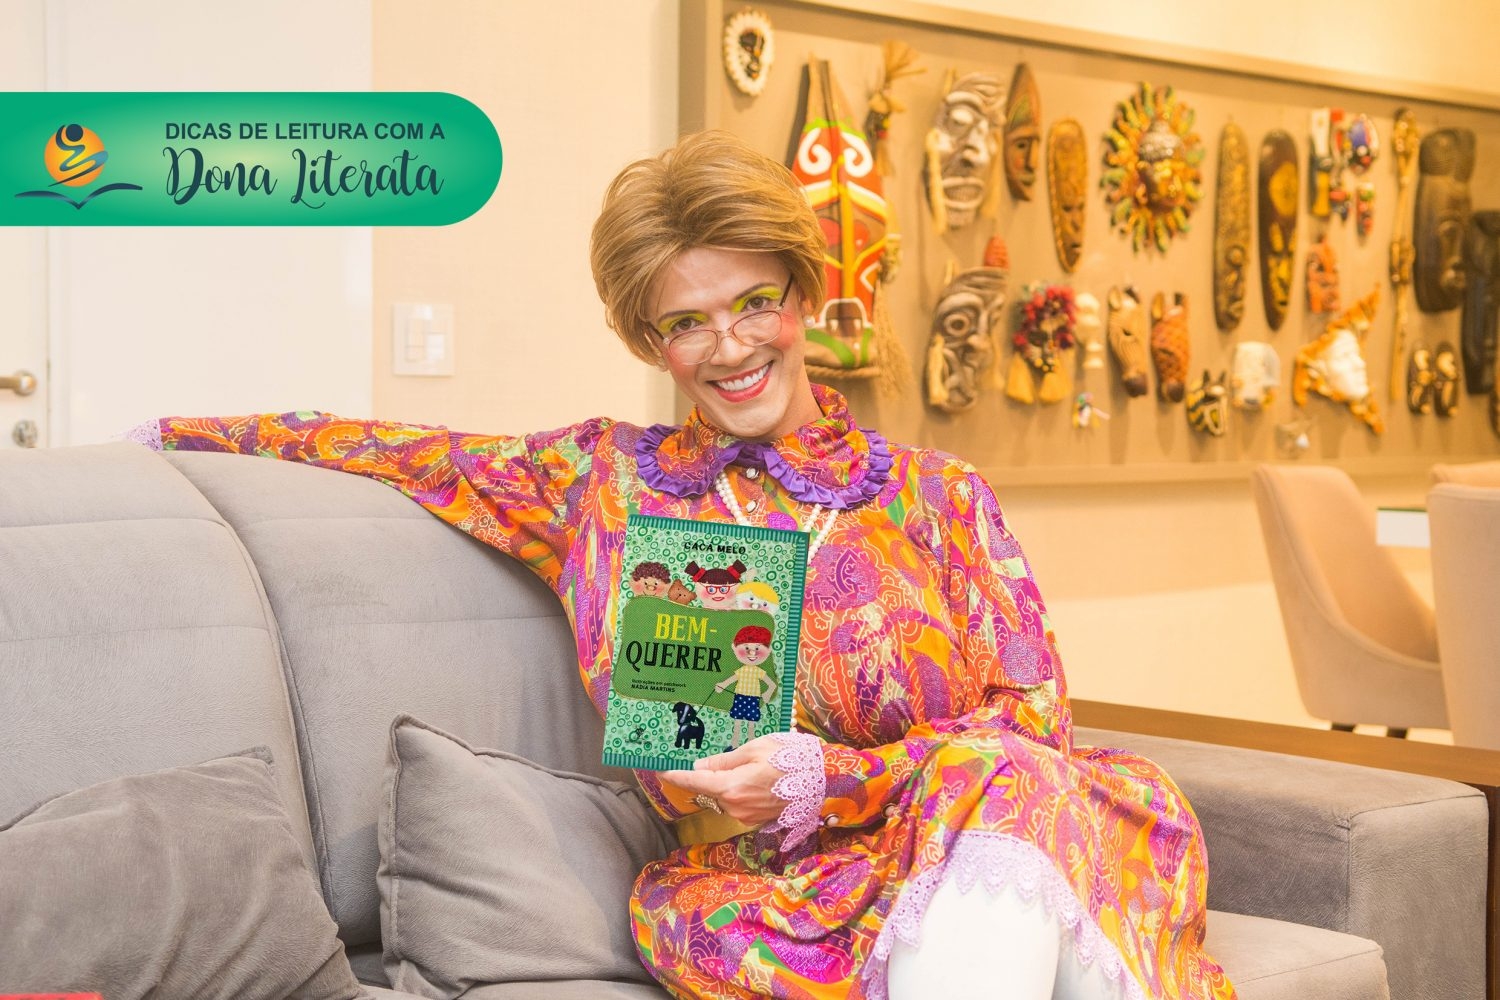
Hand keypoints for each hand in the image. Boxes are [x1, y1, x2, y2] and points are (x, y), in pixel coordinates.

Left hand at [657, 733, 787, 826]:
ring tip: (747, 765)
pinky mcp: (758, 819)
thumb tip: (699, 766)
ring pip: (725, 797)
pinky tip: (757, 778)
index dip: (674, 774)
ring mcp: (747, 816)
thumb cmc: (790, 758)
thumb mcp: (755, 748)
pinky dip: (740, 791)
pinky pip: (740, 803)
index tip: (658, 769)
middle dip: (706, 775)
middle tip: (711, 757)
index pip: (693, 781)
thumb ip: (724, 760)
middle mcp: (735, 806)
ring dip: (726, 783)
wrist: (824, 781)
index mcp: (731, 786)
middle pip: (709, 789)